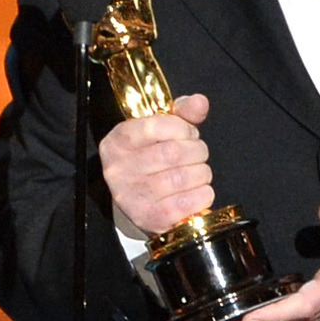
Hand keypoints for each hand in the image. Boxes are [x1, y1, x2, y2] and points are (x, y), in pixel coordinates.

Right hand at [99, 93, 213, 236]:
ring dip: (201, 173)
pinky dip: (203, 194)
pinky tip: (198, 191)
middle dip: (197, 151)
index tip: (189, 133)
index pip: (155, 126)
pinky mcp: (148, 218)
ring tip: (198, 173)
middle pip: (173, 152)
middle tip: (198, 155)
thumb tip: (200, 102)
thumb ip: (181, 113)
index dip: (182, 128)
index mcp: (117, 142)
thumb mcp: (162, 133)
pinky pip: (188, 202)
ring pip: (183, 177)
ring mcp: (131, 196)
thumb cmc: (154, 162)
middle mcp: (117, 170)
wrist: (143, 204)